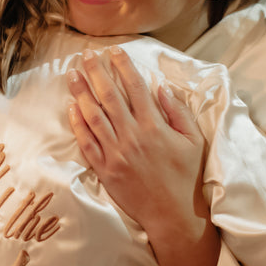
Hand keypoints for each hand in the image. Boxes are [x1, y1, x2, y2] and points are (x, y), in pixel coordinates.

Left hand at [66, 47, 207, 236]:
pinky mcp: (105, 169)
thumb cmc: (187, 176)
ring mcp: (116, 152)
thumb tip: (161, 87)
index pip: (135, 87)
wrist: (173, 214)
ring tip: (72, 74)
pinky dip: (78, 123)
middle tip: (86, 55)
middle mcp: (132, 136)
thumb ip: (178, 112)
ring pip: (93, 115)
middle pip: (109, 96)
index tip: (114, 51)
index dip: (123, 66)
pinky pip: (87, 142)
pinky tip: (72, 107)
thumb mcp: (193, 141)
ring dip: (81, 92)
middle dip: (97, 72)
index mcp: (155, 126)